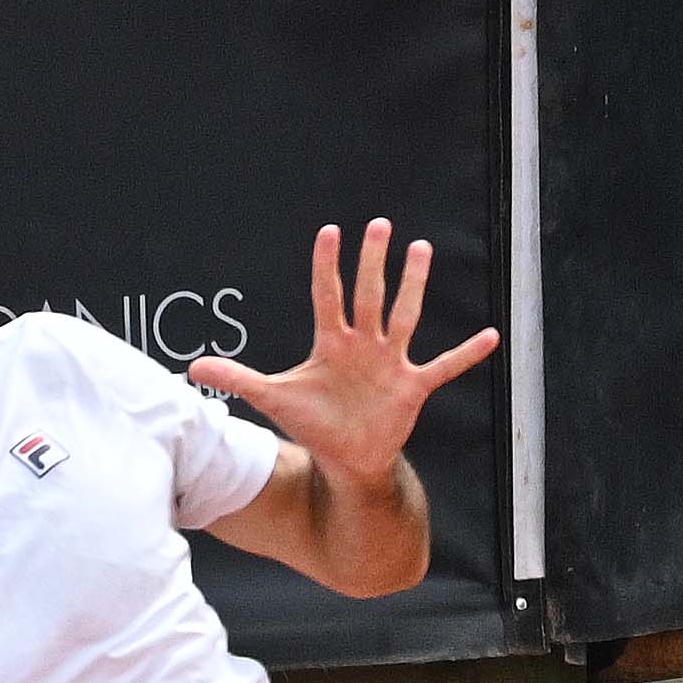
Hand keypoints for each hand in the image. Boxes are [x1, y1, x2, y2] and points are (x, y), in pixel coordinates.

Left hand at [190, 219, 499, 488]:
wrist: (344, 457)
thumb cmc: (312, 422)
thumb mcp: (272, 398)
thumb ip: (236, 378)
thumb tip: (192, 366)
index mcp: (332, 344)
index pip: (327, 296)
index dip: (326, 266)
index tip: (328, 231)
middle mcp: (363, 345)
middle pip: (369, 296)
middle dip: (372, 262)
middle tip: (379, 225)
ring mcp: (390, 363)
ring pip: (404, 317)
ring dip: (414, 286)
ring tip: (421, 248)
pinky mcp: (411, 387)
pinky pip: (443, 367)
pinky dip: (465, 354)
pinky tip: (490, 336)